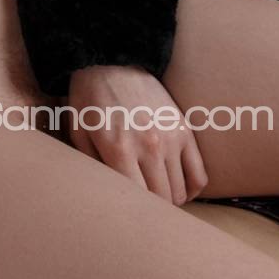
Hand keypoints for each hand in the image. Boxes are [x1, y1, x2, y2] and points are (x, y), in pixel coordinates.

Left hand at [64, 64, 208, 205]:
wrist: (111, 62)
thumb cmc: (90, 100)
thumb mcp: (79, 134)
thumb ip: (93, 168)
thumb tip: (109, 198)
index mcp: (119, 150)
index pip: (137, 202)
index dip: (134, 214)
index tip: (128, 216)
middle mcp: (149, 147)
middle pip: (162, 201)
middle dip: (153, 211)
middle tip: (142, 209)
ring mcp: (171, 138)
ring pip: (181, 192)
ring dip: (170, 201)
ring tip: (156, 196)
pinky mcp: (184, 130)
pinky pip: (199, 174)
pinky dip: (192, 189)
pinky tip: (179, 189)